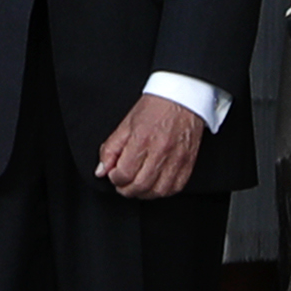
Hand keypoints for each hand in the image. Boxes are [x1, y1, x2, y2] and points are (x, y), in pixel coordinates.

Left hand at [94, 93, 209, 200]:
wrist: (183, 97)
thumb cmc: (155, 107)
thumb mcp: (126, 123)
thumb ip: (111, 148)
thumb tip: (101, 170)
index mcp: (142, 139)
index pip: (125, 173)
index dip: (115, 179)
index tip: (114, 175)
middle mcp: (160, 151)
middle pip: (140, 186)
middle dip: (126, 190)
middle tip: (123, 184)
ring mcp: (176, 159)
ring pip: (158, 191)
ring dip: (144, 193)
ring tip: (138, 186)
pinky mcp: (188, 163)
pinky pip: (175, 187)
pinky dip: (163, 191)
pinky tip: (155, 184)